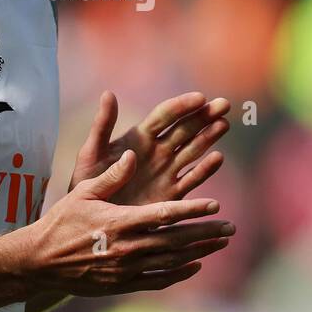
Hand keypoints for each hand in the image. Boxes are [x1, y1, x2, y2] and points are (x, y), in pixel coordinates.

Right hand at [27, 149, 235, 295]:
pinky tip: (195, 266)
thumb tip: (133, 154)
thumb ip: (112, 176)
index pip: (164, 216)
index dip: (192, 211)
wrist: (40, 261)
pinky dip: (179, 274)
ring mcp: (126, 269)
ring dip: (199, 252)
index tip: (215, 205)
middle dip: (206, 234)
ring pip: (172, 262)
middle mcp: (127, 247)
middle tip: (230, 229)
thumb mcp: (83, 192)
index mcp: (120, 221)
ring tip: (221, 244)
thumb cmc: (61, 221)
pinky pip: (158, 280)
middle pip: (176, 241)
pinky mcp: (122, 284)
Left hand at [68, 91, 230, 206]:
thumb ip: (102, 125)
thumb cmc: (87, 182)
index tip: (200, 98)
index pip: (165, 115)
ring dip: (209, 137)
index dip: (182, 105)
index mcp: (139, 136)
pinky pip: (192, 179)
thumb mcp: (91, 153)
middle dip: (204, 116)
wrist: (92, 219)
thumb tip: (108, 93)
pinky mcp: (171, 194)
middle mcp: (158, 151)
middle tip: (224, 104)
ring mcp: (167, 171)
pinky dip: (205, 169)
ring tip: (223, 124)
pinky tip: (218, 158)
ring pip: (193, 150)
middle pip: (185, 129)